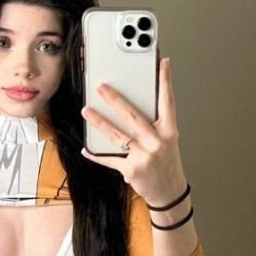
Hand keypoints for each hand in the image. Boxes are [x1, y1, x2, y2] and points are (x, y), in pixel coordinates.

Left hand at [80, 56, 187, 204]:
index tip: (162, 63)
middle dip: (115, 100)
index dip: (165, 82)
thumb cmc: (166, 162)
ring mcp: (143, 157)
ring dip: (99, 122)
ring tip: (86, 110)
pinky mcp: (131, 170)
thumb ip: (155, 123)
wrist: (168, 192)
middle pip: (134, 116)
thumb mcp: (167, 141)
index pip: (168, 102)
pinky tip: (86, 148)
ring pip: (117, 135)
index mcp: (169, 132)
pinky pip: (109, 159)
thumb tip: (135, 102)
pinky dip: (96, 154)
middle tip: (101, 86)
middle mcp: (157, 143)